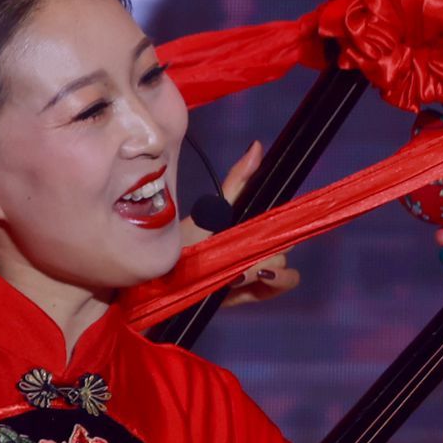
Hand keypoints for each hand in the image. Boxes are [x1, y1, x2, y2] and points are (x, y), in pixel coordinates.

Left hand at [179, 141, 302, 306]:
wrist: (154, 279)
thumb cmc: (182, 243)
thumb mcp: (212, 210)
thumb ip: (238, 183)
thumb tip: (258, 146)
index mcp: (251, 229)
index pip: (284, 222)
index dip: (288, 220)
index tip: (276, 221)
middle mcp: (256, 251)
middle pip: (285, 244)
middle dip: (269, 245)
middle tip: (242, 246)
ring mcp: (253, 274)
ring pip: (283, 266)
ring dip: (265, 265)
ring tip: (237, 267)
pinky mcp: (246, 295)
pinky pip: (276, 289)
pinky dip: (272, 281)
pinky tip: (252, 276)